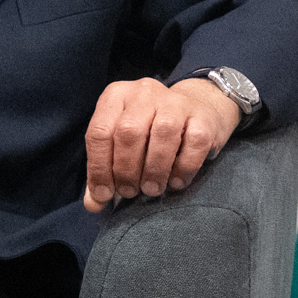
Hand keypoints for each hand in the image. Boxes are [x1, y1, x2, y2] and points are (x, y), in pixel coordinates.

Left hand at [83, 76, 239, 212]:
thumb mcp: (121, 144)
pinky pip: (194, 144)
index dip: (99, 168)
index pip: (99, 132)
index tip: (105, 195)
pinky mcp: (203, 117)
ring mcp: (176, 102)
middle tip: (130, 192)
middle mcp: (144, 93)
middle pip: (129, 132)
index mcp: (117, 96)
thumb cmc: (151, 132)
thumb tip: (94, 204)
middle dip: (126, 170)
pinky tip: (176, 182)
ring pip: (163, 134)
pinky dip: (183, 169)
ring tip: (152, 189)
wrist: (198, 110)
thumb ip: (105, 171)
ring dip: (154, 170)